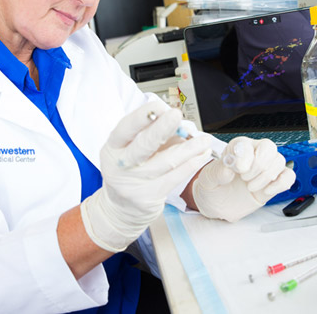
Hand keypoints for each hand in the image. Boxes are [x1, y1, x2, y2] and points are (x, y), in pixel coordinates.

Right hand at [81, 101, 211, 252]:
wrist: (122, 209)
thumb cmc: (130, 171)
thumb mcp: (131, 150)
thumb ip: (150, 135)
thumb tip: (179, 123)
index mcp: (112, 147)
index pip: (126, 128)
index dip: (142, 117)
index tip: (159, 106)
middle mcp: (120, 165)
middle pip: (144, 145)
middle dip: (162, 128)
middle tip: (177, 115)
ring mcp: (133, 184)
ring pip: (166, 162)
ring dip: (188, 148)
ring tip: (204, 139)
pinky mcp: (149, 197)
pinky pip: (175, 177)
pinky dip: (191, 164)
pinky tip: (201, 155)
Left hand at [192, 137, 295, 221]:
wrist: (218, 205)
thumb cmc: (213, 186)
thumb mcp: (207, 179)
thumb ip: (216, 172)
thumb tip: (228, 170)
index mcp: (237, 148)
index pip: (248, 143)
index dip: (245, 156)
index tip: (238, 170)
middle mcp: (253, 154)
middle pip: (269, 148)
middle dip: (258, 166)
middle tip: (244, 179)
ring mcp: (265, 168)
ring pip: (280, 161)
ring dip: (266, 176)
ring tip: (250, 187)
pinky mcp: (273, 182)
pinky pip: (288, 176)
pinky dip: (281, 184)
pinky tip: (266, 191)